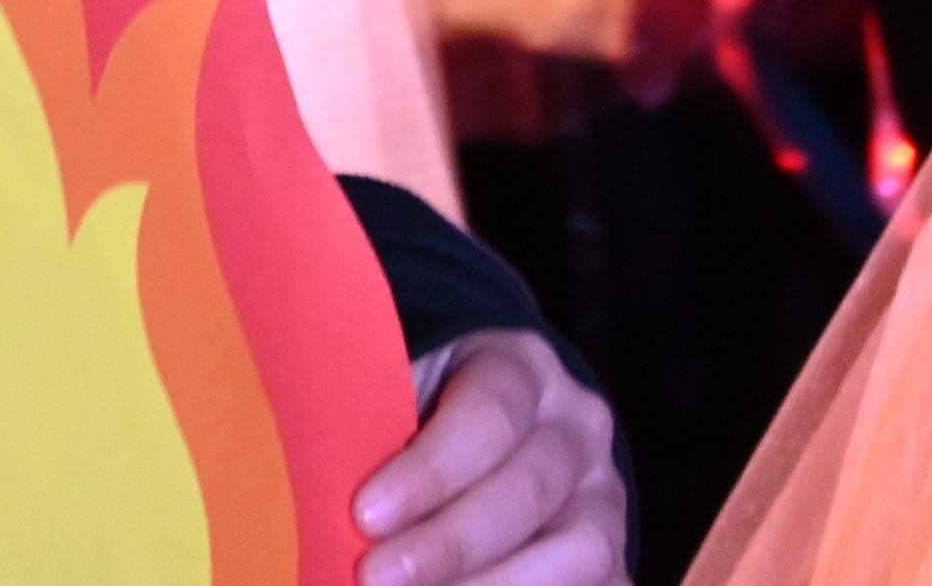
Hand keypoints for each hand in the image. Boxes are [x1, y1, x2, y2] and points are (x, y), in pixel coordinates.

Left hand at [358, 330, 623, 585]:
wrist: (493, 427)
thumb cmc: (419, 410)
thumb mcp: (396, 386)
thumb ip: (369, 419)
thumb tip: (317, 470)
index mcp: (519, 366)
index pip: (488, 414)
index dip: (429, 472)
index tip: (364, 516)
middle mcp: (576, 428)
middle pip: (528, 490)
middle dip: (448, 545)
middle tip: (374, 578)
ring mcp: (604, 497)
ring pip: (580, 552)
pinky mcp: (614, 559)